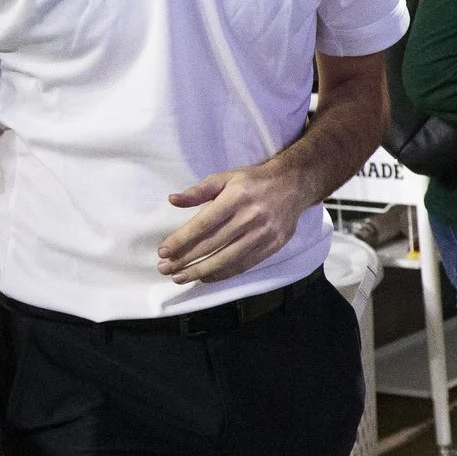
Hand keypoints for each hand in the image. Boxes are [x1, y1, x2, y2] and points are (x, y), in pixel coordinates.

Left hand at [159, 161, 308, 283]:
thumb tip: (173, 200)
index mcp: (236, 198)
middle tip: (165, 269)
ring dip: (201, 271)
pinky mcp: (273, 245)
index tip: (163, 252)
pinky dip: (223, 273)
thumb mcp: (225, 177)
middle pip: (213, 244)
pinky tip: (206, 277)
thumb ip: (198, 190)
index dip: (182, 240)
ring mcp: (264, 234)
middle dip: (186, 259)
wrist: (293, 185)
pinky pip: (245, 264)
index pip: (203, 224)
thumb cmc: (253, 181)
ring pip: (228, 259)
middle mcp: (250, 217)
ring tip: (180, 277)